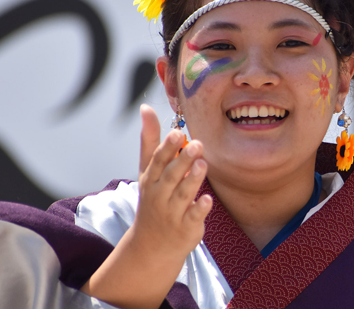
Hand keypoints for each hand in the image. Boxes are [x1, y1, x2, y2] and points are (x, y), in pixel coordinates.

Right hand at [82, 104, 211, 308]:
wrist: (150, 246)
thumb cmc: (153, 199)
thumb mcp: (148, 171)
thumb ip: (150, 140)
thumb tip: (145, 107)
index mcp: (151, 179)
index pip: (158, 160)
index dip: (167, 147)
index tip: (177, 132)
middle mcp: (160, 195)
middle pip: (171, 175)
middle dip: (183, 160)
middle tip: (197, 144)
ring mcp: (173, 212)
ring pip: (183, 194)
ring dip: (192, 179)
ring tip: (203, 164)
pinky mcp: (187, 228)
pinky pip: (193, 217)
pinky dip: (200, 209)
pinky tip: (207, 199)